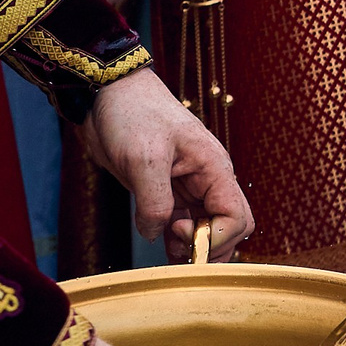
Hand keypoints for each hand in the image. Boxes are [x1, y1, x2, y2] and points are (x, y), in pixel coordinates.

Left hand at [81, 71, 254, 260]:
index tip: (178, 231)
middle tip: (176, 247)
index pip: (237, 217)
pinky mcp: (167, 191)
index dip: (214, 236)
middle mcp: (207, 180)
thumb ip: (155, 202)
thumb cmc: (133, 114)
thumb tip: (157, 234)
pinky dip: (177, 240)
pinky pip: (185, 223)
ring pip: (208, 228)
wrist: (108, 95)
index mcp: (213, 168)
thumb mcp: (143, 159)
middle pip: (230, 227)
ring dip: (193, 247)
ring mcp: (188, 187)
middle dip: (209, 246)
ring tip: (167, 250)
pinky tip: (161, 245)